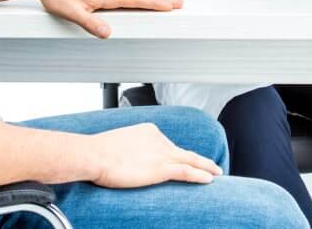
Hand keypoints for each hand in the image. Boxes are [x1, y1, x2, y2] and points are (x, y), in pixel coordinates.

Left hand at [33, 0, 181, 38]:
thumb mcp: (70, 11)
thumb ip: (89, 22)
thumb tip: (108, 33)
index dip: (155, 3)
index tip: (172, 5)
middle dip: (159, 1)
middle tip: (178, 3)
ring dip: (149, 0)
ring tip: (163, 4)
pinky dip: (136, 0)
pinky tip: (136, 4)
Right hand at [89, 123, 221, 187]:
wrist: (94, 155)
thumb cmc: (98, 152)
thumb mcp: (116, 146)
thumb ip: (128, 150)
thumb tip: (126, 160)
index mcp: (148, 131)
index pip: (167, 145)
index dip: (178, 155)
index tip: (183, 160)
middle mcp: (158, 139)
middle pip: (183, 151)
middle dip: (199, 159)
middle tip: (212, 165)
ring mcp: (161, 153)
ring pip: (190, 160)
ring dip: (206, 167)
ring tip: (217, 173)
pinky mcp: (160, 168)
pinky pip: (186, 172)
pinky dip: (200, 175)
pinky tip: (210, 179)